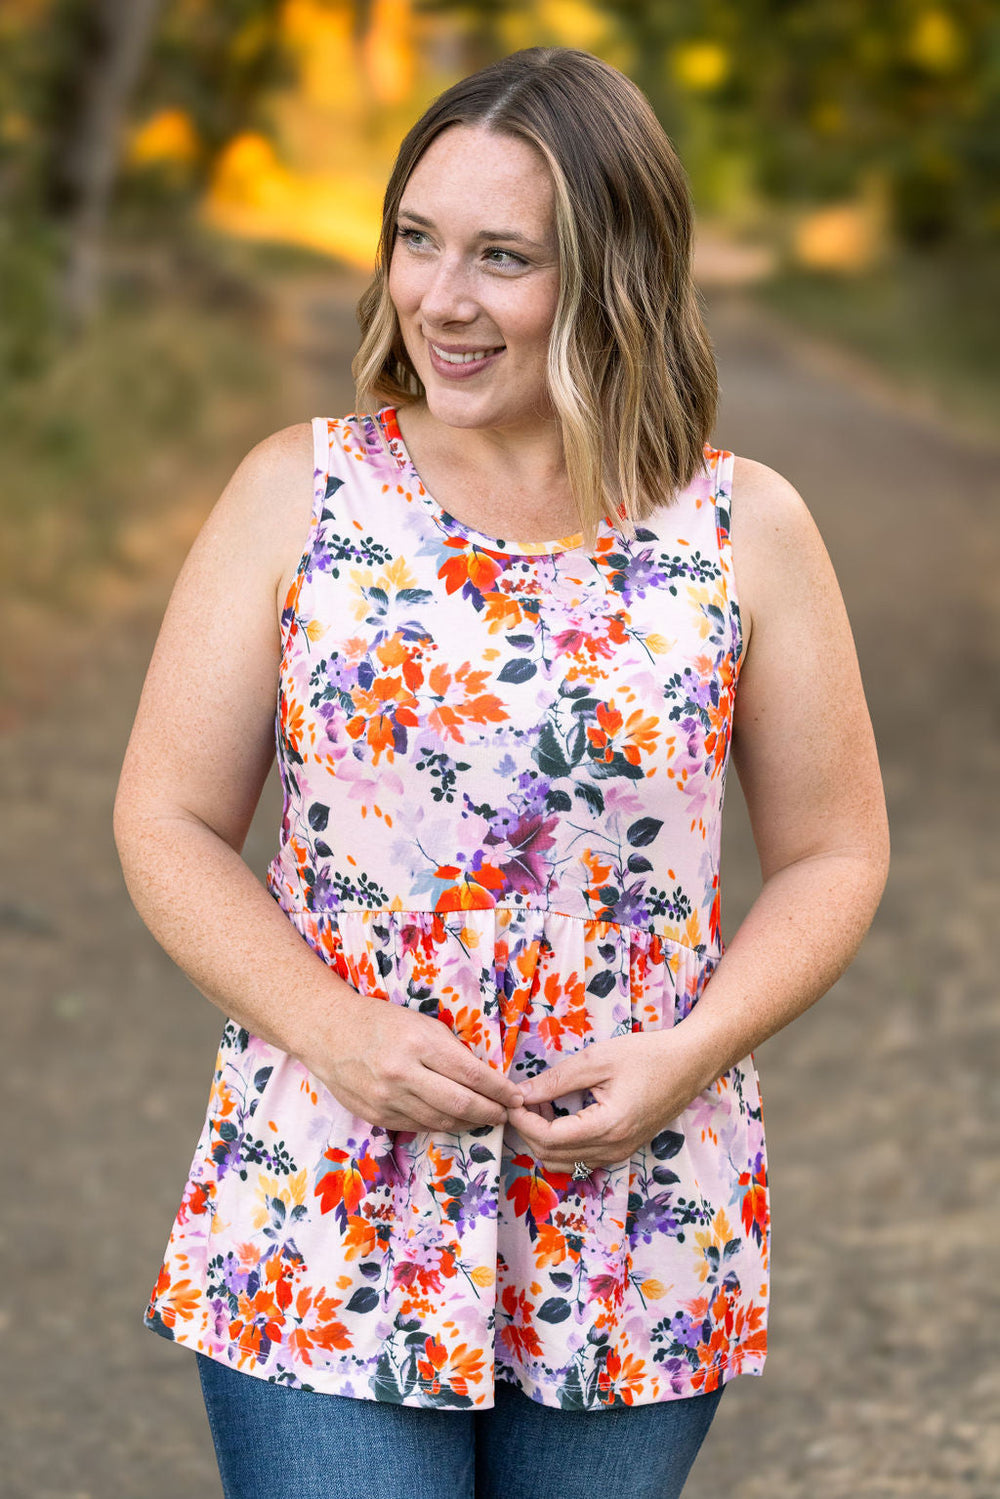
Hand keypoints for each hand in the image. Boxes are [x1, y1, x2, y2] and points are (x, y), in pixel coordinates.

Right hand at [310, 991, 523, 1132]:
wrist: (328, 1032)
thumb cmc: (380, 1021)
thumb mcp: (421, 1023)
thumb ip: (450, 1050)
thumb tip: (484, 1078)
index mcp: (419, 1044)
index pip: (472, 1075)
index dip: (500, 1090)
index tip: (516, 1096)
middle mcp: (403, 1074)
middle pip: (461, 1105)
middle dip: (491, 1112)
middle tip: (506, 1113)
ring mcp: (388, 1099)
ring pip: (441, 1121)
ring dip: (469, 1123)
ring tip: (484, 1117)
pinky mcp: (377, 1116)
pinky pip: (418, 1126)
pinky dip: (441, 1124)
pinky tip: (453, 1119)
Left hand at [507, 1029, 706, 1172]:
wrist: (690, 1064)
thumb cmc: (648, 1056)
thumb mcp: (598, 1060)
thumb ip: (556, 1080)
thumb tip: (521, 1093)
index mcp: (607, 1128)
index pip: (547, 1139)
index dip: (522, 1120)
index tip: (512, 1096)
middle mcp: (613, 1150)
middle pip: (549, 1156)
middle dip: (527, 1129)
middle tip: (522, 1098)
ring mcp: (619, 1154)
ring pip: (562, 1162)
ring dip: (541, 1138)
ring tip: (539, 1104)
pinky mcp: (622, 1151)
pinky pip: (579, 1158)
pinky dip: (560, 1143)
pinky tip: (558, 1114)